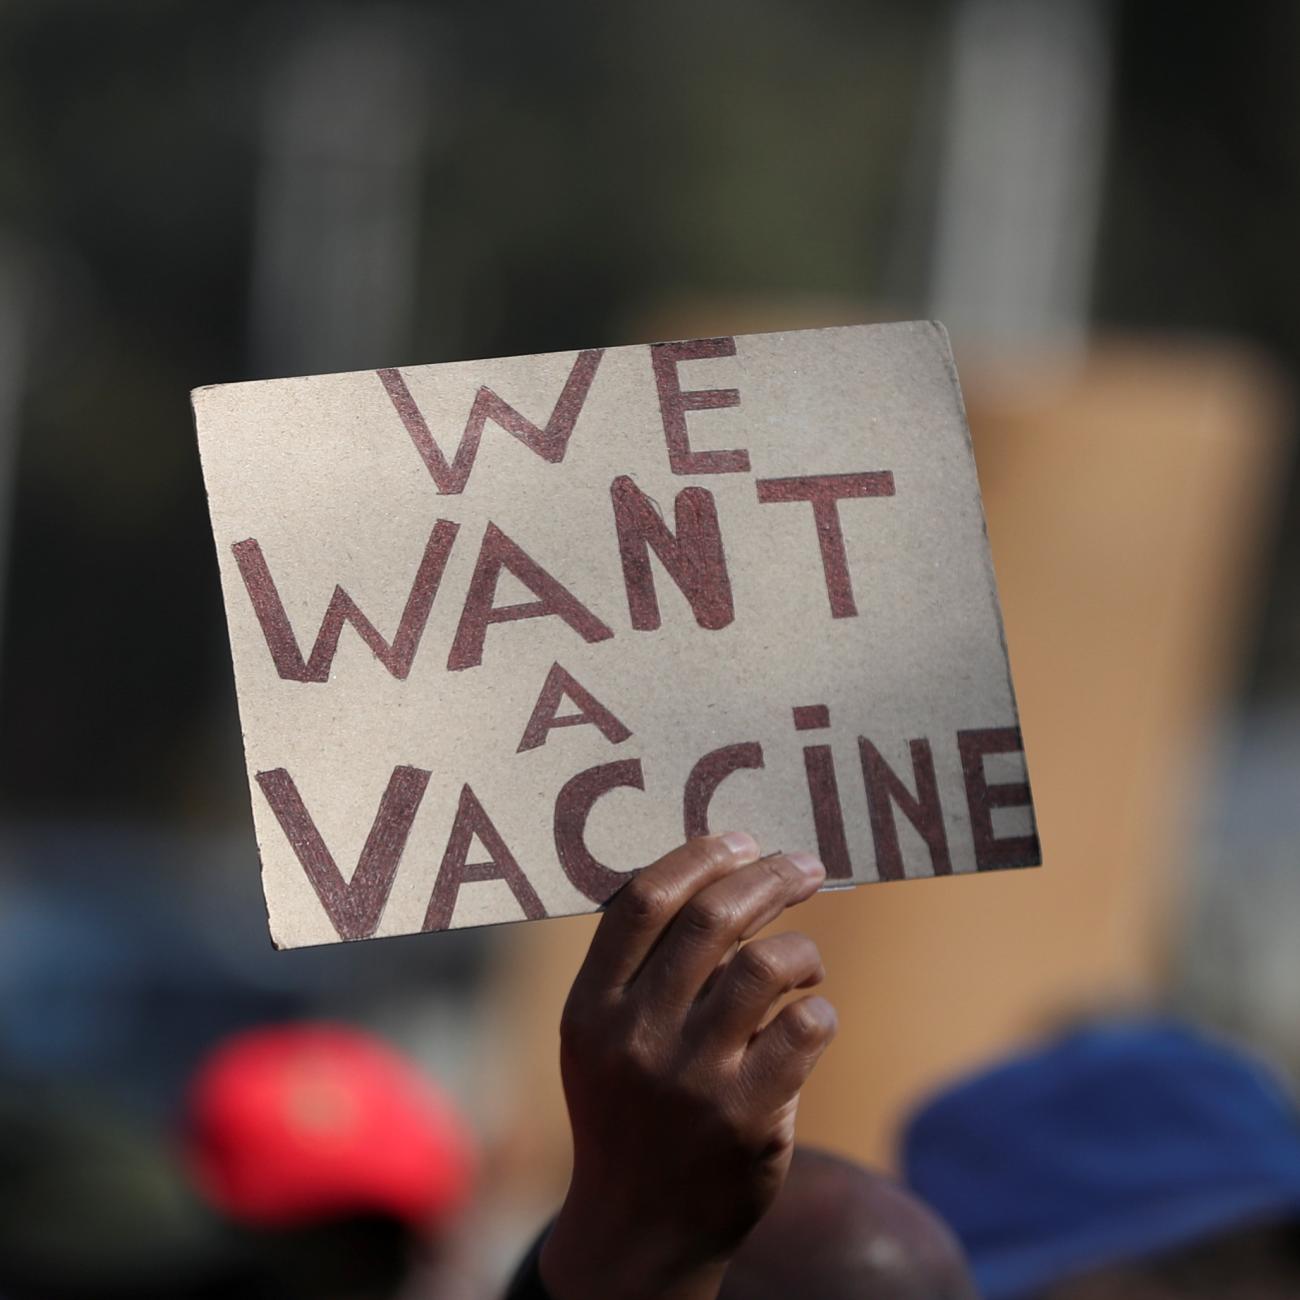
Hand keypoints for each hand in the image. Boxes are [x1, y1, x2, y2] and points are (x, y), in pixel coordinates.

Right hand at [539, 833, 833, 1299]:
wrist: (639, 1231)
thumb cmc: (628, 1110)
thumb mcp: (601, 1040)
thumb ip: (636, 968)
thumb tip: (713, 874)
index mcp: (591, 1007)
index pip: (644, 901)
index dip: (699, 857)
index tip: (741, 840)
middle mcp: (635, 1038)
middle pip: (712, 920)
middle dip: (769, 878)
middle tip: (804, 867)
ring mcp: (692, 1081)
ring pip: (767, 966)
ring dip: (801, 949)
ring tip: (805, 963)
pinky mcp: (747, 1120)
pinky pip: (806, 1027)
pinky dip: (819, 1009)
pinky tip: (811, 1018)